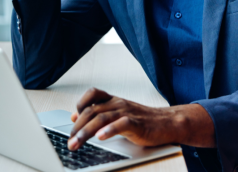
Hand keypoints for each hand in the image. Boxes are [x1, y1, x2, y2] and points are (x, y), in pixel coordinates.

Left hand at [67, 88, 215, 150]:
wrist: (168, 123)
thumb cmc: (143, 120)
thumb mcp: (118, 114)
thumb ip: (98, 113)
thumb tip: (74, 115)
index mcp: (113, 100)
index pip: (92, 94)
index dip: (80, 104)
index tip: (71, 120)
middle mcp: (118, 104)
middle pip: (92, 111)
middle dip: (77, 127)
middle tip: (69, 142)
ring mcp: (127, 112)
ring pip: (101, 118)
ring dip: (86, 132)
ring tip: (77, 143)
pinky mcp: (136, 123)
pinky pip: (121, 124)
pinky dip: (109, 130)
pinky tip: (101, 137)